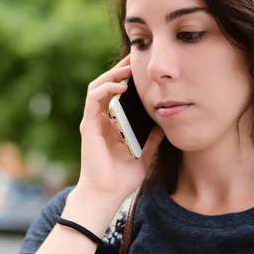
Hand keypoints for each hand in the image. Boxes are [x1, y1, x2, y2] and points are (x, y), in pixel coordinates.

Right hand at [77, 55, 163, 206]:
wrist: (107, 194)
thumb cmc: (122, 178)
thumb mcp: (145, 154)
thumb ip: (152, 138)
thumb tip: (165, 122)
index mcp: (112, 124)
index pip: (116, 94)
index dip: (126, 79)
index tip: (141, 68)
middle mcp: (100, 120)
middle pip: (107, 85)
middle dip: (120, 70)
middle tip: (135, 58)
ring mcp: (93, 121)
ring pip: (97, 87)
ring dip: (111, 75)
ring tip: (127, 68)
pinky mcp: (88, 125)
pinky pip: (94, 99)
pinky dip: (106, 89)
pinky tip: (120, 86)